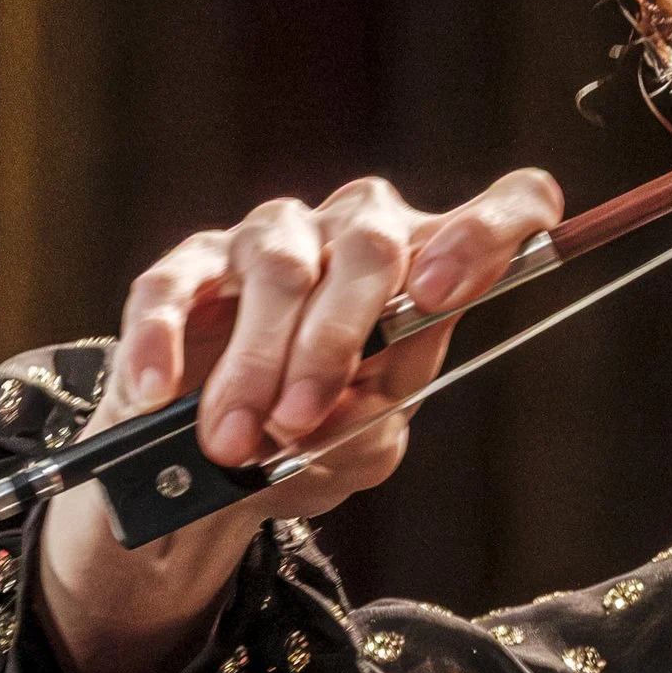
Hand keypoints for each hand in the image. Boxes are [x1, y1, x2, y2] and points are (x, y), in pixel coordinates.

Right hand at [35, 168, 561, 672]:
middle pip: (374, 246)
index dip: (487, 234)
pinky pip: (176, 285)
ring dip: (255, 363)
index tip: (440, 294)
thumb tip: (357, 396)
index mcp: (437, 266)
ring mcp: (278, 238)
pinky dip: (162, 342)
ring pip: (281, 271)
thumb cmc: (318, 437)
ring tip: (233, 441)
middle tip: (299, 420)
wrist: (217, 467)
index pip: (512, 205)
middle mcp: (363, 230)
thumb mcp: (365, 444)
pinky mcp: (192, 265)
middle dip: (335, 341)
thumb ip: (373, 418)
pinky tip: (159, 393)